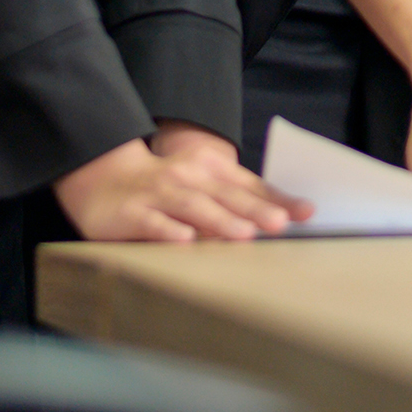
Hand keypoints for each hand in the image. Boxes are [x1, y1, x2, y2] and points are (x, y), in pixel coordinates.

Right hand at [54, 132, 312, 241]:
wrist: (104, 176)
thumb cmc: (166, 186)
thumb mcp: (203, 185)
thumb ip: (237, 200)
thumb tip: (283, 218)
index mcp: (211, 170)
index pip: (250, 186)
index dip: (278, 199)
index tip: (307, 213)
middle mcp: (189, 178)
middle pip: (227, 195)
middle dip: (254, 210)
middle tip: (280, 224)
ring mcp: (160, 194)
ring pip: (193, 207)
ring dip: (219, 220)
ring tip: (243, 234)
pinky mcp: (132, 213)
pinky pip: (152, 222)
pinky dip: (169, 230)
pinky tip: (185, 240)